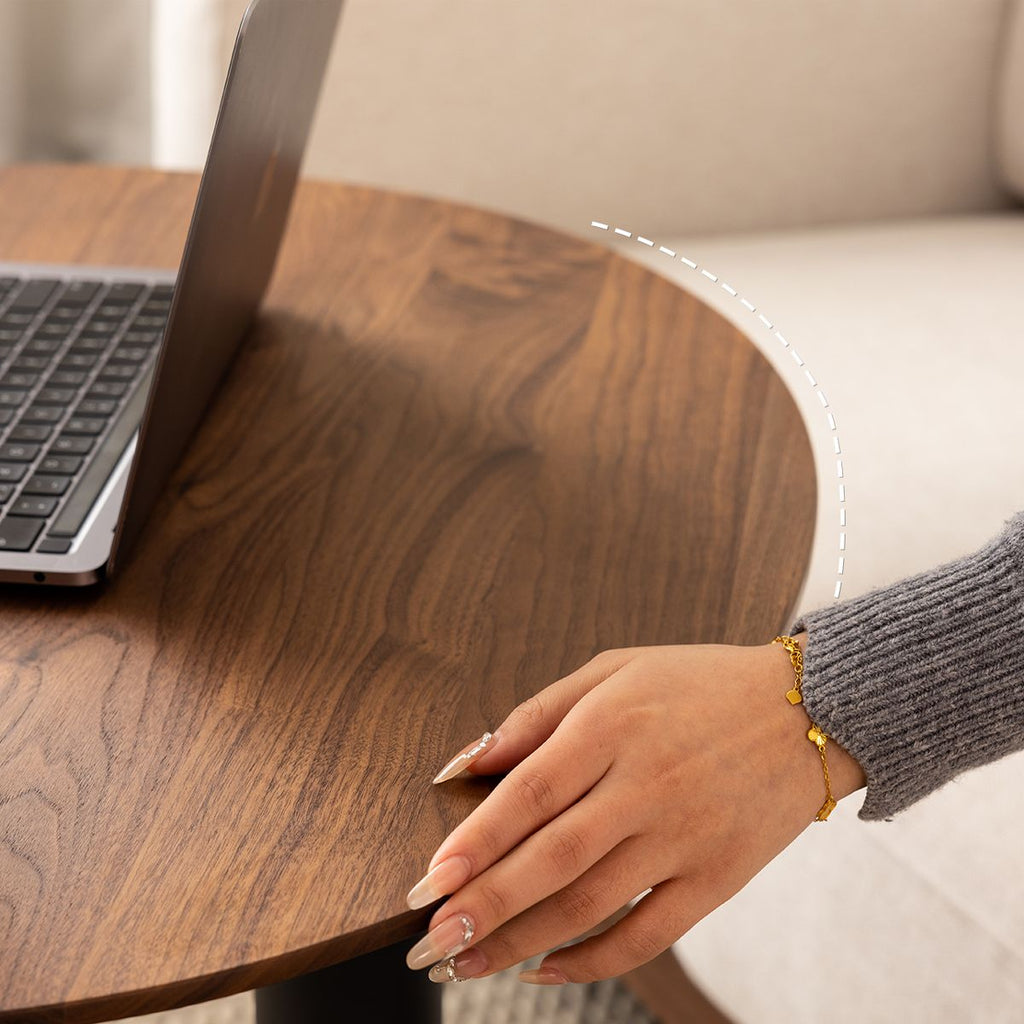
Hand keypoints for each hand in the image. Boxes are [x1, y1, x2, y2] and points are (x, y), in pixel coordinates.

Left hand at [404, 639, 864, 984]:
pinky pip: (648, 935)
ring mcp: (684, 837)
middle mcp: (646, 784)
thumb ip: (537, 714)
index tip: (428, 882)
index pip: (529, 793)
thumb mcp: (614, 670)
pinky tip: (547, 969)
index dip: (475, 841)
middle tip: (428, 943)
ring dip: (521, 942)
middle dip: (485, 906)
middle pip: (552, 859)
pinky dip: (593, 960)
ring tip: (466, 963)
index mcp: (613, 725)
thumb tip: (468, 760)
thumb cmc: (697, 684)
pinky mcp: (717, 878)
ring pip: (590, 905)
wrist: (808, 710)